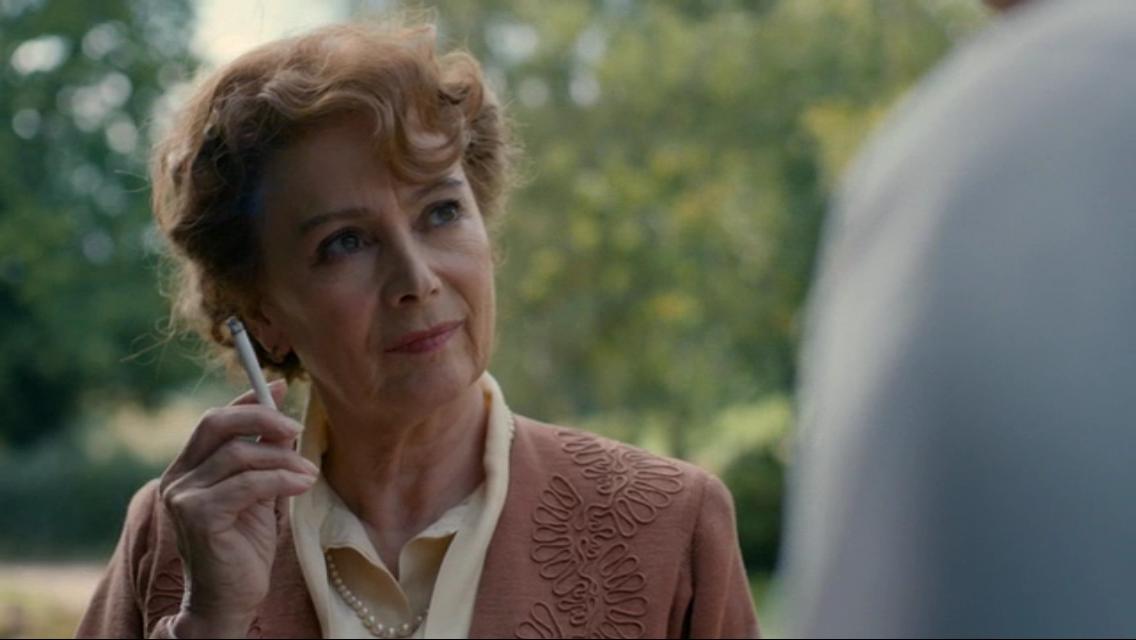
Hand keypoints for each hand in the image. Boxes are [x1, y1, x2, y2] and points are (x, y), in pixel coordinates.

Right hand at [159, 380, 317, 636]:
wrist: (228, 600)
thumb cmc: (243, 548)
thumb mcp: (257, 494)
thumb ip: (263, 459)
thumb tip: (281, 420)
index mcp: (188, 469)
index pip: (213, 420)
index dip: (246, 401)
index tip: (278, 387)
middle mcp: (178, 478)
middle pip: (217, 424)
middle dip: (262, 418)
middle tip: (297, 428)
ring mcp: (184, 496)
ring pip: (239, 454)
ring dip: (283, 458)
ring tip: (309, 472)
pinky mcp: (198, 516)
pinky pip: (248, 483)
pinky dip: (282, 479)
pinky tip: (305, 483)